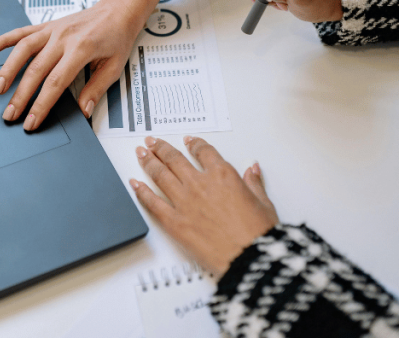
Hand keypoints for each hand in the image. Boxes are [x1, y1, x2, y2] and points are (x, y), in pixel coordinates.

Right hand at [0, 0, 158, 130]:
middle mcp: (63, 38)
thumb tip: (83, 110)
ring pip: (23, 50)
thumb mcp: (114, 66)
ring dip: (8, 70)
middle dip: (20, 96)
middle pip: (35, 70)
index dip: (40, 105)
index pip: (55, 83)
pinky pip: (21, 32)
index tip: (31, 122)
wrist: (118, 10)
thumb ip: (96, 89)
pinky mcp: (47, 25)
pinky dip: (3, 40)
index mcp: (81, 49)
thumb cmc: (117, 37)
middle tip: (10, 115)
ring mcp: (52, 30)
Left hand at [131, 136, 277, 275]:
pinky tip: (134, 183)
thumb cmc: (258, 234)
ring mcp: (184, 202)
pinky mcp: (174, 222)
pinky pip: (152, 202)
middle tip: (152, 142)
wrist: (249, 259)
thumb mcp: (264, 203)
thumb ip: (254, 183)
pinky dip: (141, 191)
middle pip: (175, 159)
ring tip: (141, 153)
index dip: (194, 144)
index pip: (204, 151)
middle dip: (162, 148)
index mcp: (223, 175)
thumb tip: (252, 169)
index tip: (188, 141)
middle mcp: (200, 184)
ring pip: (160, 175)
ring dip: (149, 161)